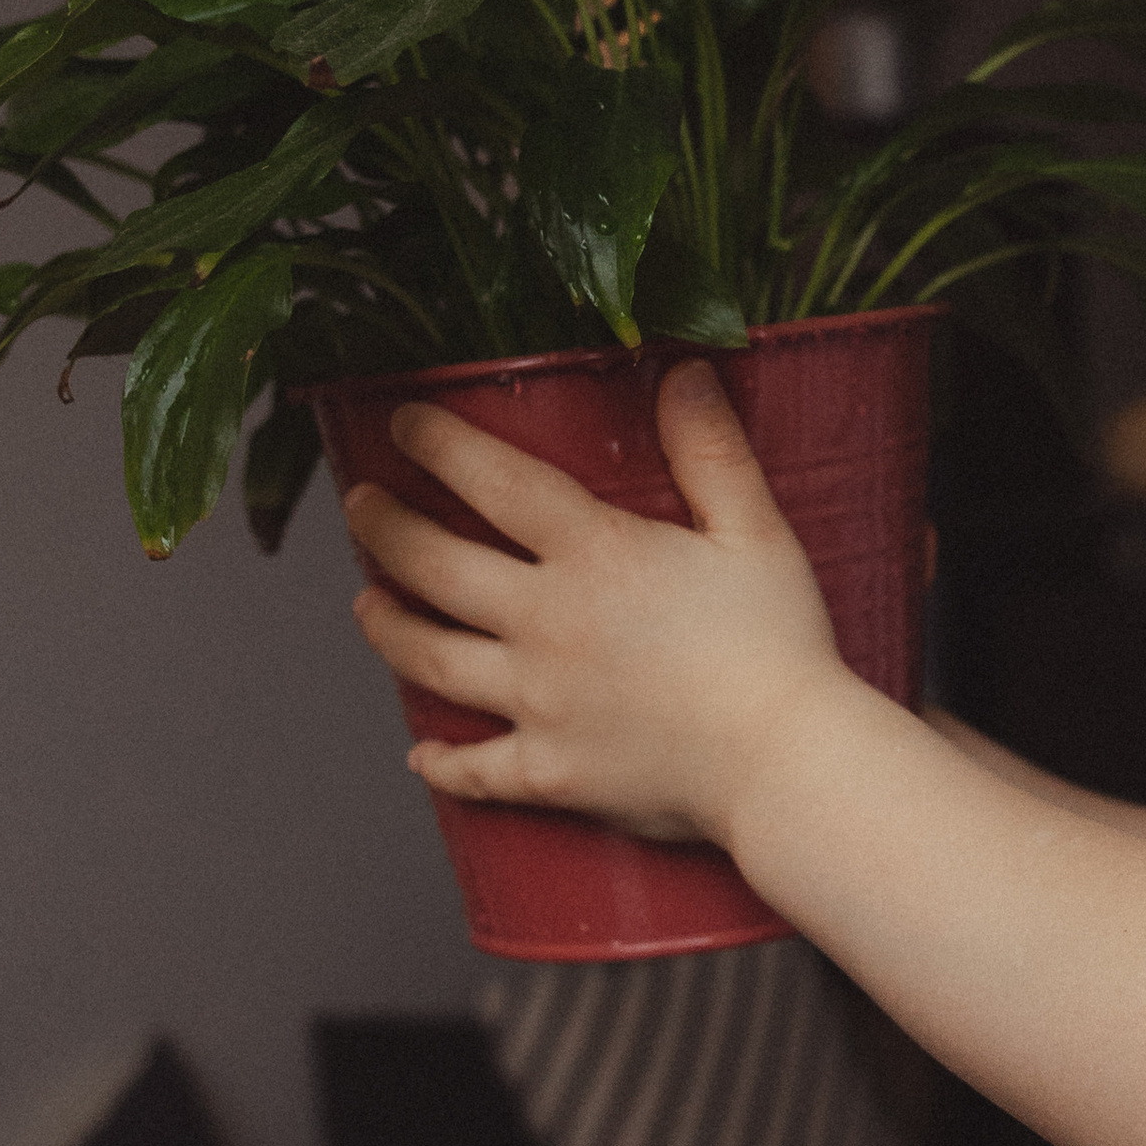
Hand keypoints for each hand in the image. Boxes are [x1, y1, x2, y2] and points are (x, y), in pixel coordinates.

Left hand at [342, 361, 846, 846]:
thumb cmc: (780, 647)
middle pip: (434, 566)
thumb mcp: (755, 532)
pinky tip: (422, 757)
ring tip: (366, 605)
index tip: (403, 423)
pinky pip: (476, 770)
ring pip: (431, 660)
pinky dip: (443, 765)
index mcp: (593, 555)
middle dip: (384, 529)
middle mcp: (545, 623)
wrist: (785, 762)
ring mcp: (538, 702)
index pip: (493, 481)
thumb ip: (711, 451)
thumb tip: (683, 373)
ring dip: (387, 628)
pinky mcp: (550, 772)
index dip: (439, 444)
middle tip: (360, 505)